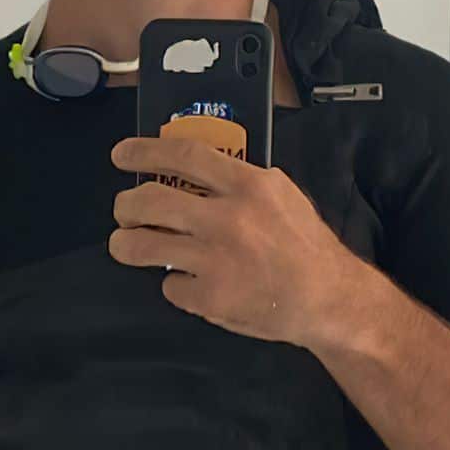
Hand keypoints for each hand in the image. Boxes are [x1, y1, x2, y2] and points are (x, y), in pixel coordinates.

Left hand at [108, 136, 361, 346]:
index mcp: (248, 186)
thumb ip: (240, 181)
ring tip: (126, 244)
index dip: (144, 151)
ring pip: (142, 246)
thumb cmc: (305, 245)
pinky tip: (187, 282)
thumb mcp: (281, 195)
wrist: (328, 298)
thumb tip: (194, 169)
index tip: (121, 155)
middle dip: (125, 205)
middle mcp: (226, 219)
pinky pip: (170, 285)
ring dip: (125, 244)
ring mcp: (215, 259)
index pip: (183, 156)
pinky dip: (174, 284)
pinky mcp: (209, 297)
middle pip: (149, 201)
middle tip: (124, 209)